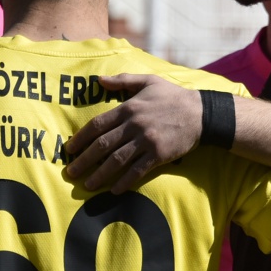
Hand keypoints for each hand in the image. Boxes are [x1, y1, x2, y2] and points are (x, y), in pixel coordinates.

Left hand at [63, 75, 203, 192]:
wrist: (201, 114)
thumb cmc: (172, 96)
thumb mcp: (148, 81)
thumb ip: (122, 80)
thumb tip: (98, 80)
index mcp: (128, 108)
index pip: (97, 125)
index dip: (81, 138)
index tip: (69, 149)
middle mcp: (134, 125)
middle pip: (103, 145)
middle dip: (84, 160)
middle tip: (71, 172)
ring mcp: (146, 141)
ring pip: (117, 160)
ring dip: (100, 175)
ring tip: (87, 185)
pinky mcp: (158, 155)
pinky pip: (137, 171)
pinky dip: (124, 181)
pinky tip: (113, 190)